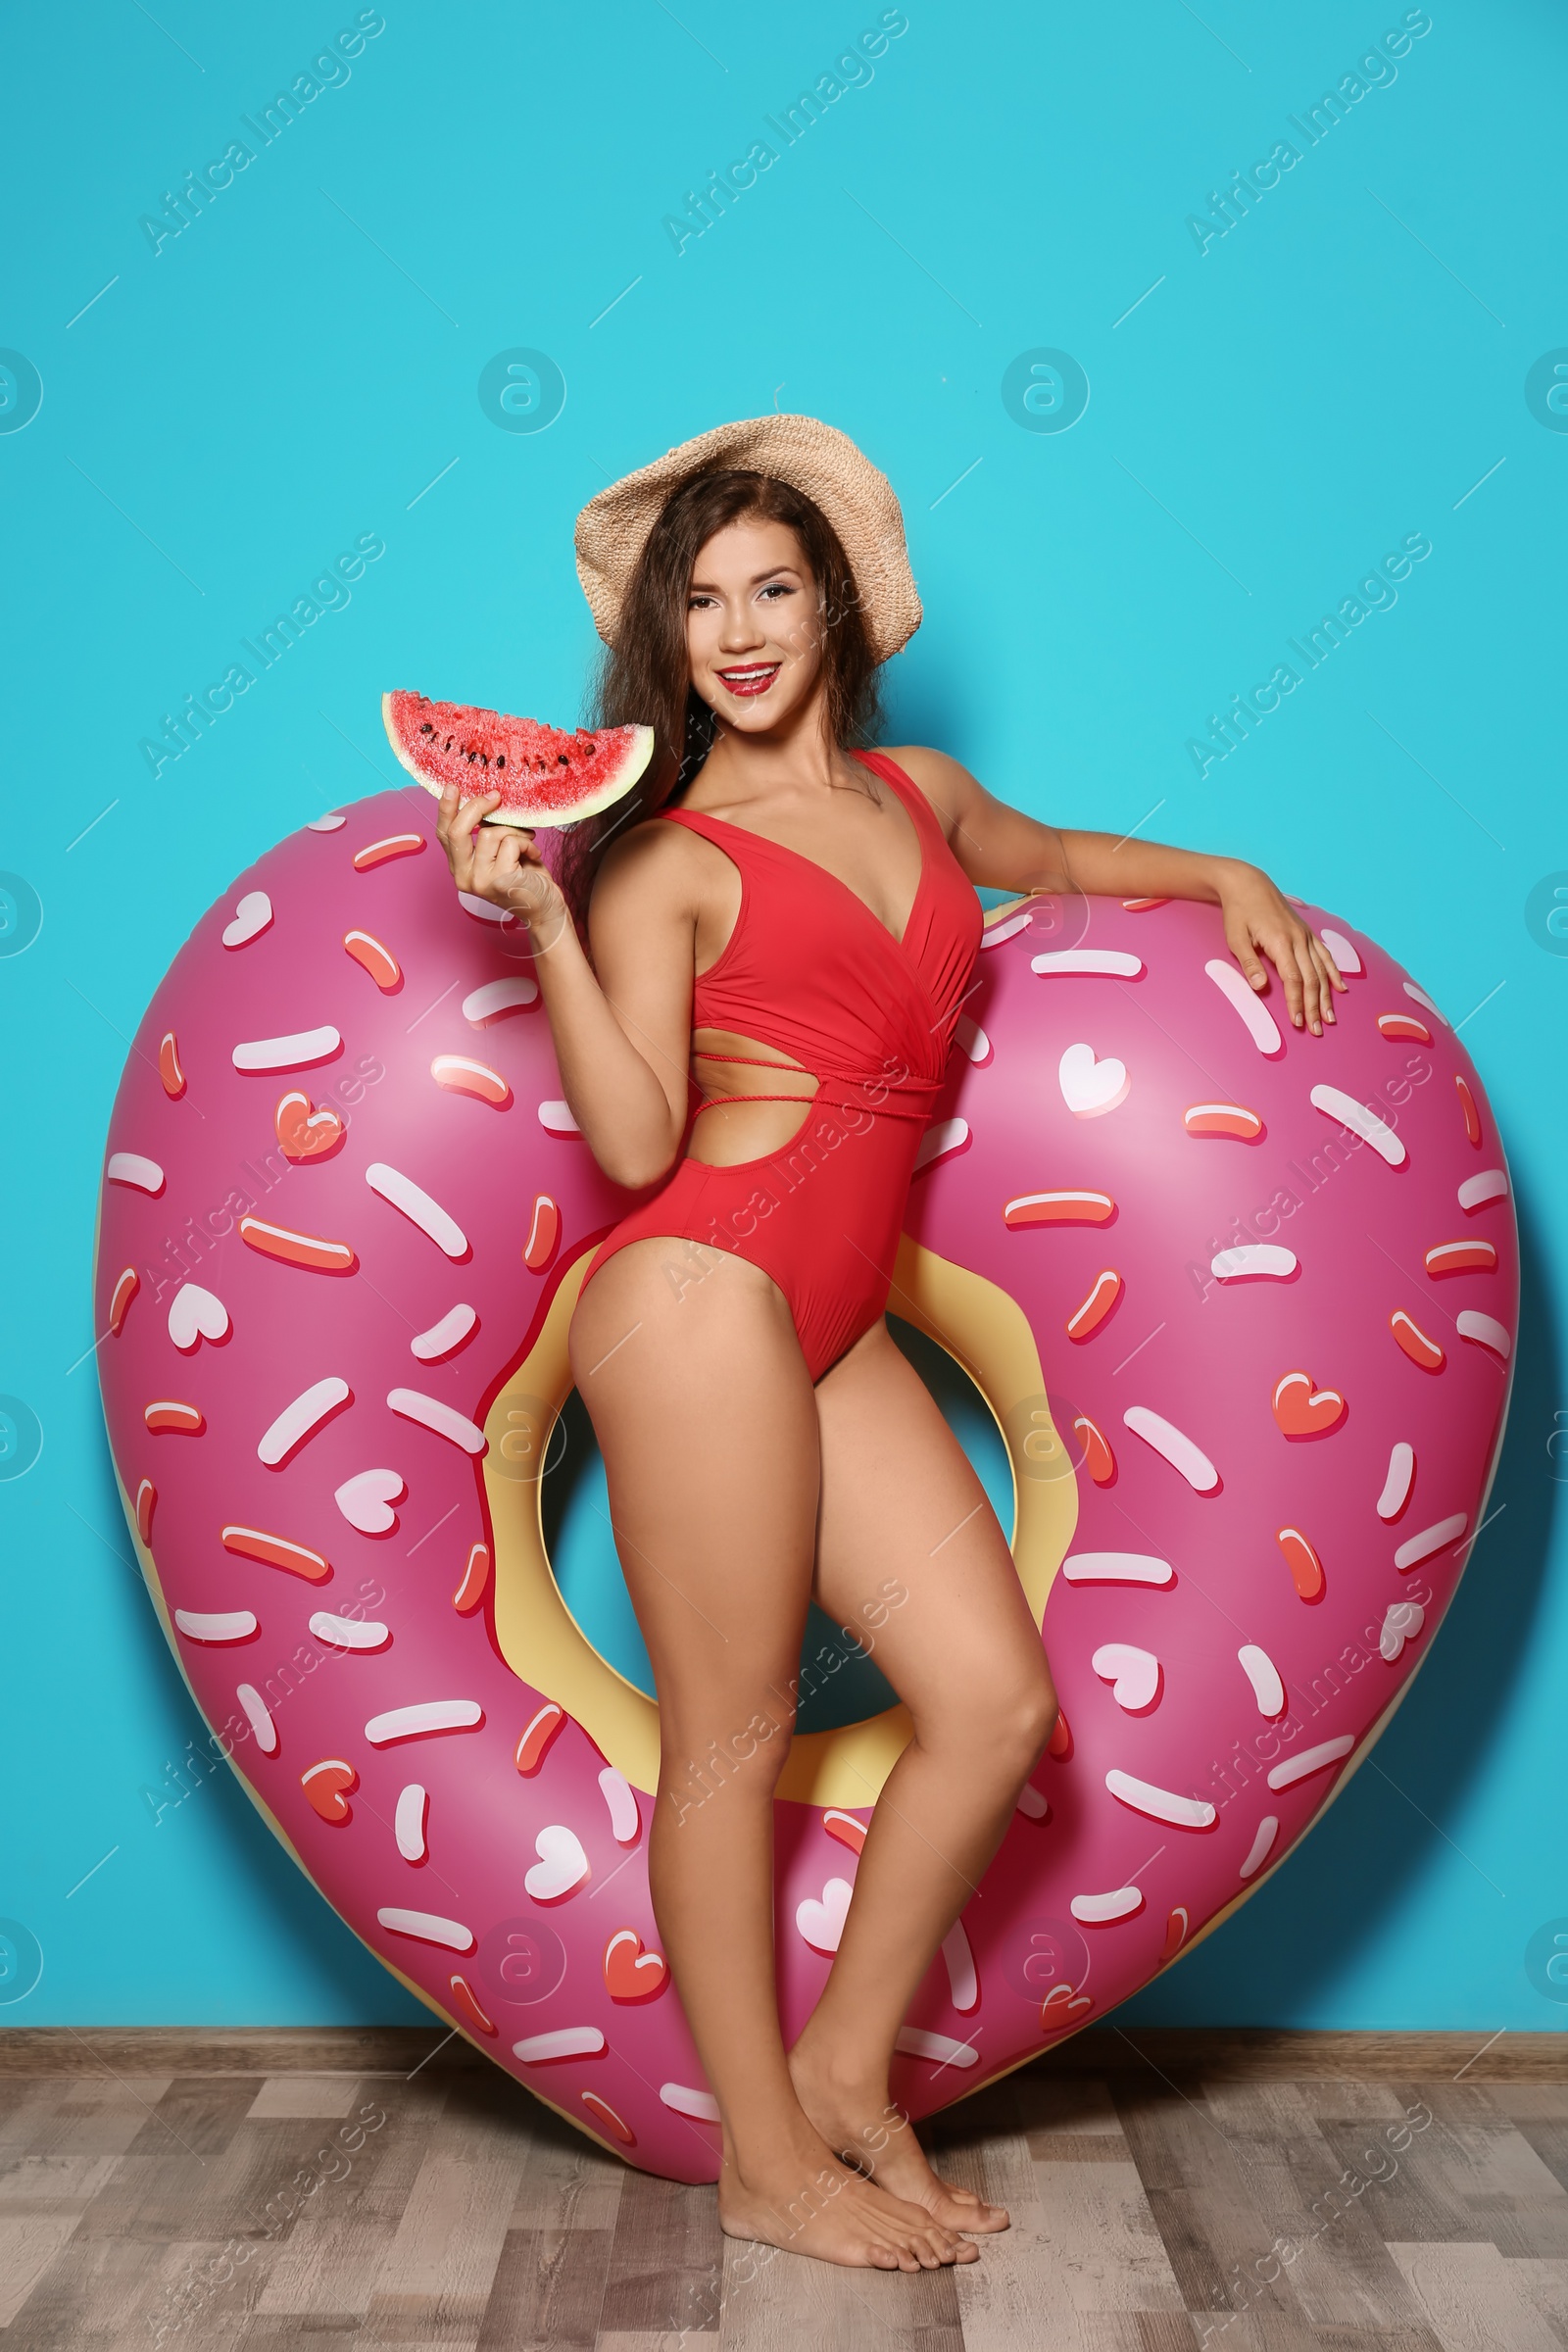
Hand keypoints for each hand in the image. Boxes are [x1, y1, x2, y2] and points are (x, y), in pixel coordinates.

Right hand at [434, 785, 566, 944]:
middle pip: (457, 831)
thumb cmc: (525, 878)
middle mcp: (463, 876)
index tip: (453, 787)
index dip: (447, 809)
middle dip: (476, 807)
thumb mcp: (500, 853)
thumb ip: (486, 834)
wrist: (546, 908)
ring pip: (489, 834)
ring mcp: (479, 881)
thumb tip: (486, 801)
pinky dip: (526, 842)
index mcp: (459, 867)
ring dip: (514, 831)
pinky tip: (533, 854)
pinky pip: (510, 843)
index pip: (444, 834)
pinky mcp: (499, 881)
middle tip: (496, 796)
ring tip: (527, 839)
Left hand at [1218, 865, 1345, 1035]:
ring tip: (1330, 1017)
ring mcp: (1306, 935)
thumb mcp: (1236, 939)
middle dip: (1315, 1006)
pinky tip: (1341, 988)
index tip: (1297, 1022)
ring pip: (1322, 970)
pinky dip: (1334, 973)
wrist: (1249, 884)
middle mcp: (1299, 939)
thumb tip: (1260, 988)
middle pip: (1311, 979)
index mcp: (1280, 942)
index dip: (1296, 1002)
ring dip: (1327, 996)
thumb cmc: (1238, 913)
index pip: (1293, 980)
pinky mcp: (1308, 933)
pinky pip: (1325, 956)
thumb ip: (1250, 964)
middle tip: (1316, 1029)